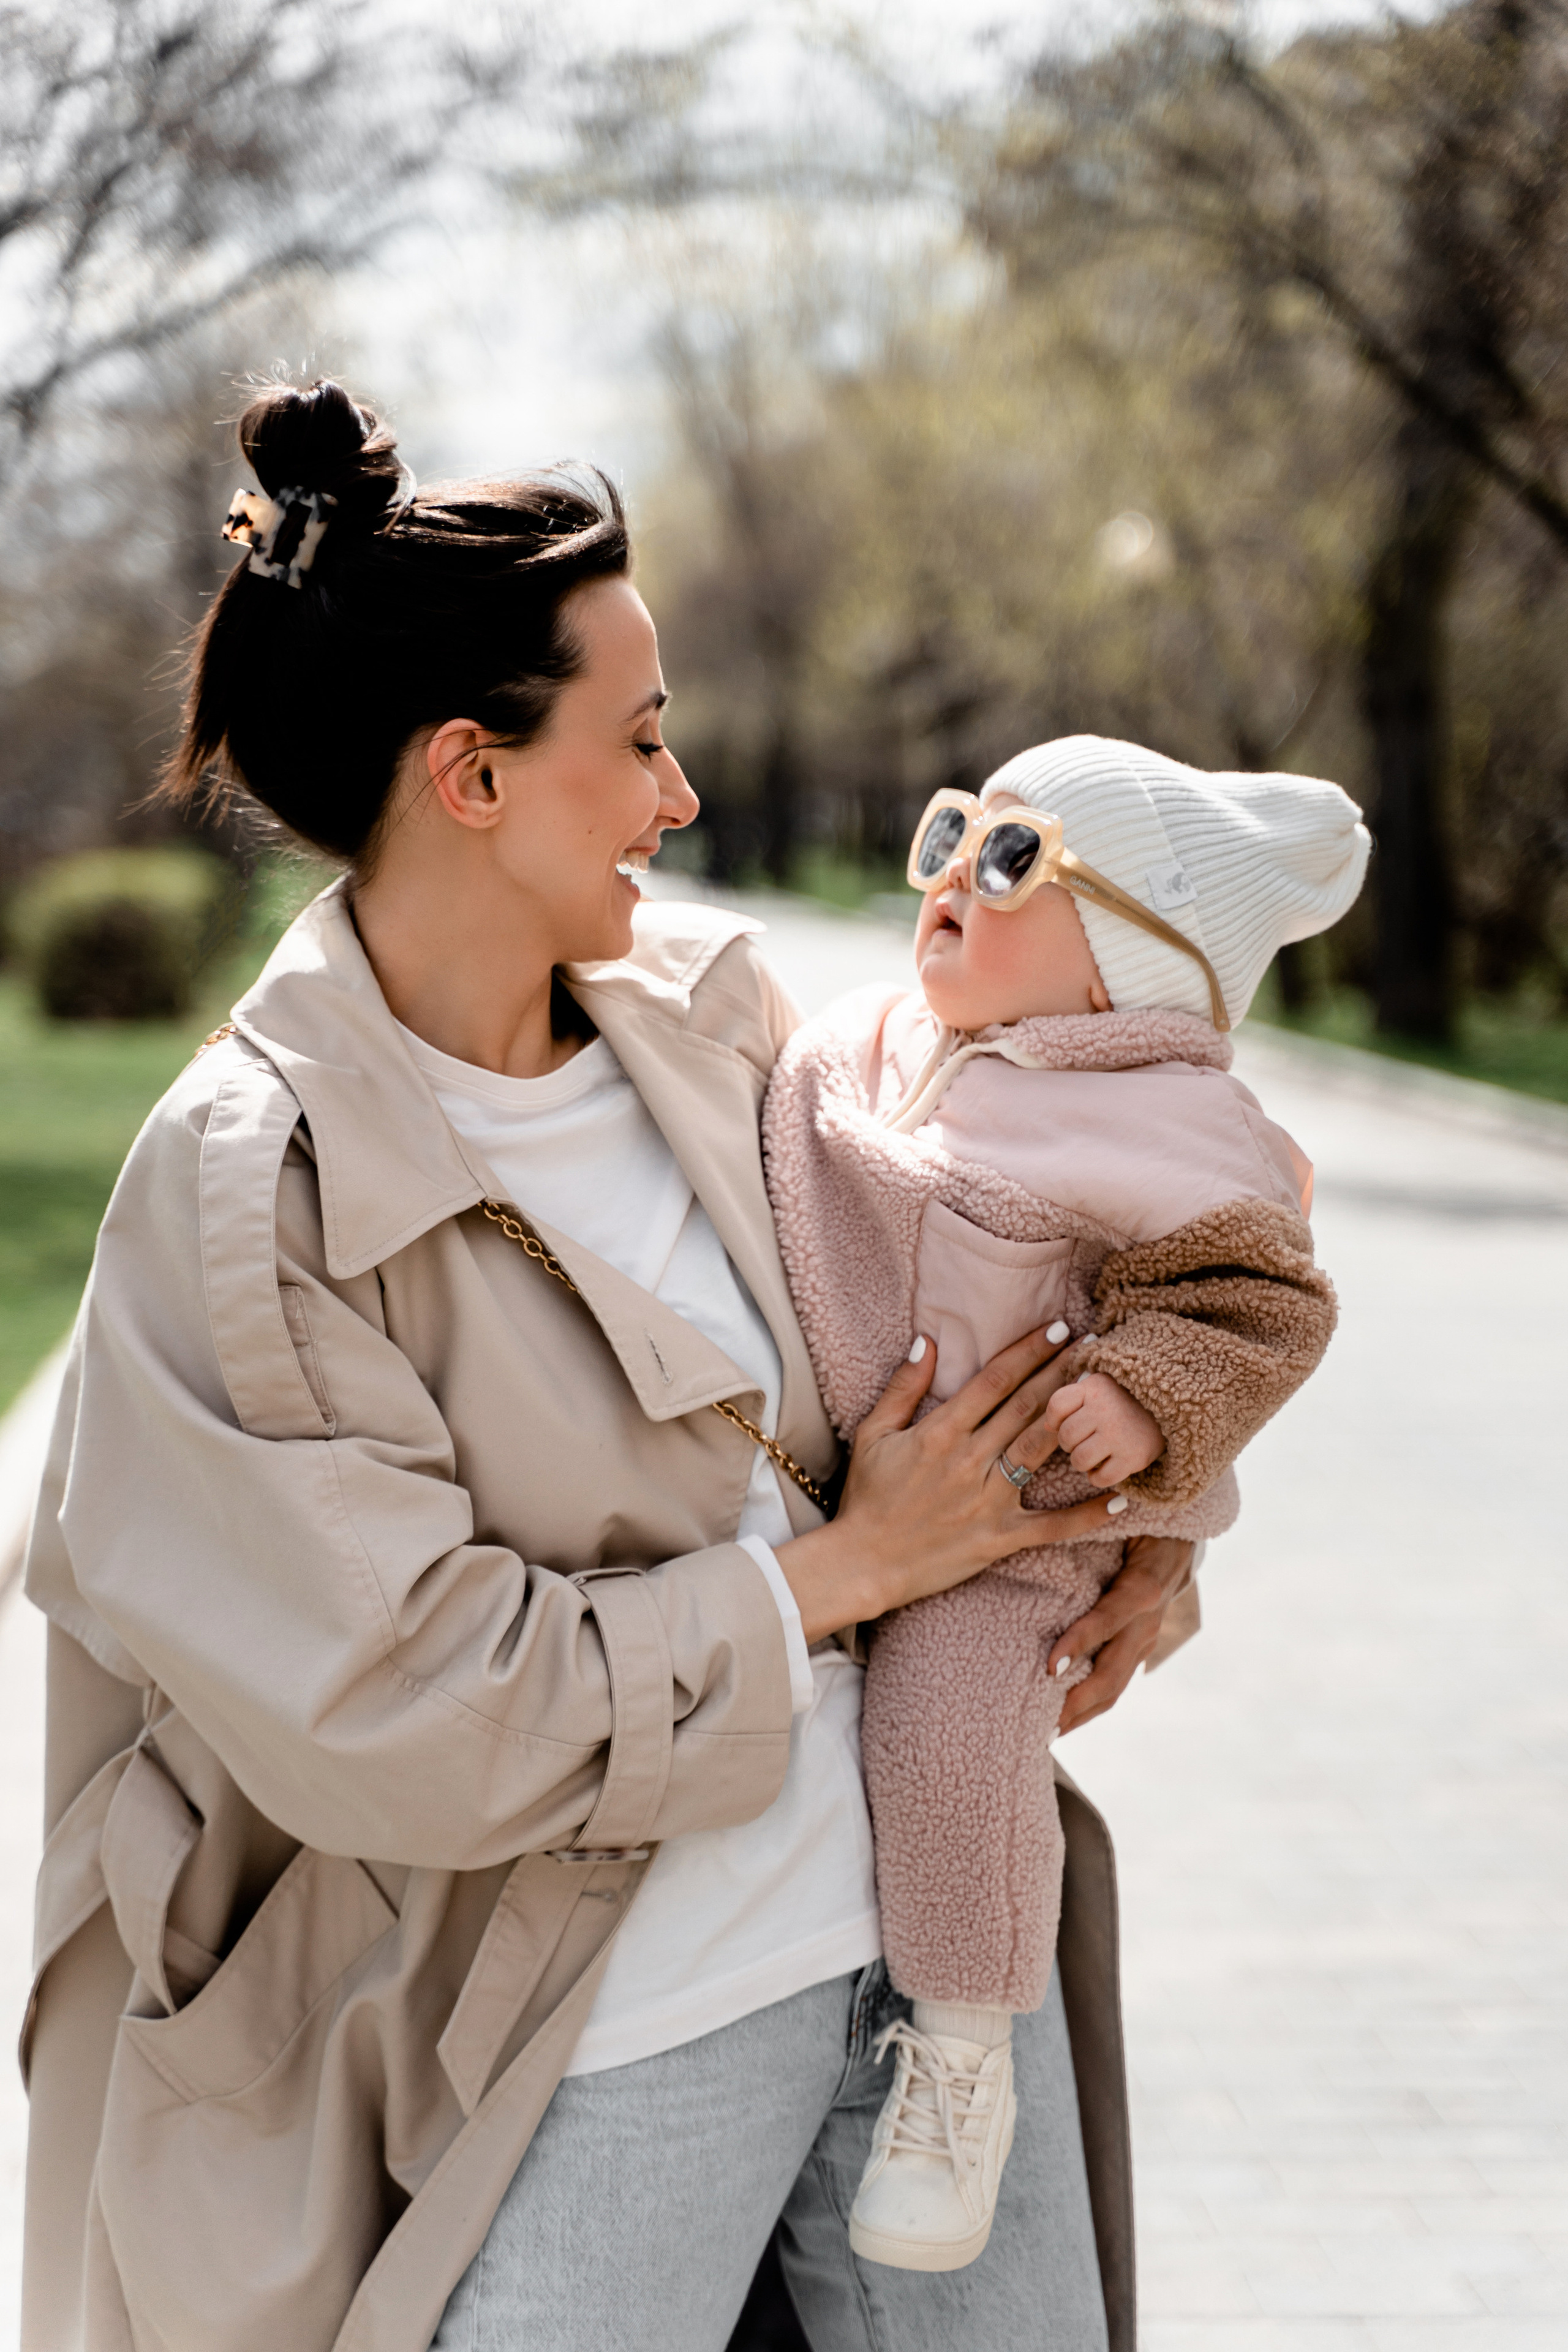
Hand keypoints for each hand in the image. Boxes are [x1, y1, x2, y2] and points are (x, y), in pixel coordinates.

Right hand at [778, 1326, 1122, 1643]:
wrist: (862, 1564)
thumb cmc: (866, 1498)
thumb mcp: (873, 1434)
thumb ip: (903, 1387)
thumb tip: (925, 1340)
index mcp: (941, 1432)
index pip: (994, 1380)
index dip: (1028, 1351)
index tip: (1057, 1328)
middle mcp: (970, 1460)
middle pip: (1027, 1406)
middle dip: (1063, 1372)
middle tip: (1097, 1346)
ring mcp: (988, 1500)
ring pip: (1041, 1451)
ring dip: (1077, 1420)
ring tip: (1108, 1396)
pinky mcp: (999, 1538)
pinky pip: (1052, 1526)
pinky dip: (1088, 1514)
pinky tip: (1123, 1498)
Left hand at [1041, 1372, 1162, 1486]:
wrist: (1173, 1409)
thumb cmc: (1127, 1399)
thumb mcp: (1100, 1388)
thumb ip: (1072, 1400)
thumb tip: (1046, 1426)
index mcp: (1094, 1387)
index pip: (1056, 1405)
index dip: (1055, 1420)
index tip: (1065, 1423)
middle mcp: (1105, 1409)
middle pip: (1065, 1436)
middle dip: (1070, 1444)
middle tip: (1085, 1441)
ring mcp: (1119, 1434)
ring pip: (1078, 1460)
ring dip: (1082, 1462)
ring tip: (1095, 1454)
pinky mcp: (1133, 1457)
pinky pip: (1100, 1478)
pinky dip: (1098, 1477)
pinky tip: (1105, 1467)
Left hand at [1048, 1536, 1194, 1732]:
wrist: (1180, 1533)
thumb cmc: (1138, 1521)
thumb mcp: (1120, 1521)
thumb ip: (1089, 1529)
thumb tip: (1041, 1531)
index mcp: (1143, 1586)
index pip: (1108, 1619)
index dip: (1080, 1644)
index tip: (1049, 1668)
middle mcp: (1148, 1619)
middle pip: (1113, 1670)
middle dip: (1077, 1701)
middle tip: (1042, 1725)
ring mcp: (1147, 1637)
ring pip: (1116, 1686)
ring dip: (1082, 1712)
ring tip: (1047, 1733)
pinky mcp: (1142, 1646)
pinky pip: (1117, 1682)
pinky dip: (1091, 1704)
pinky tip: (1065, 1717)